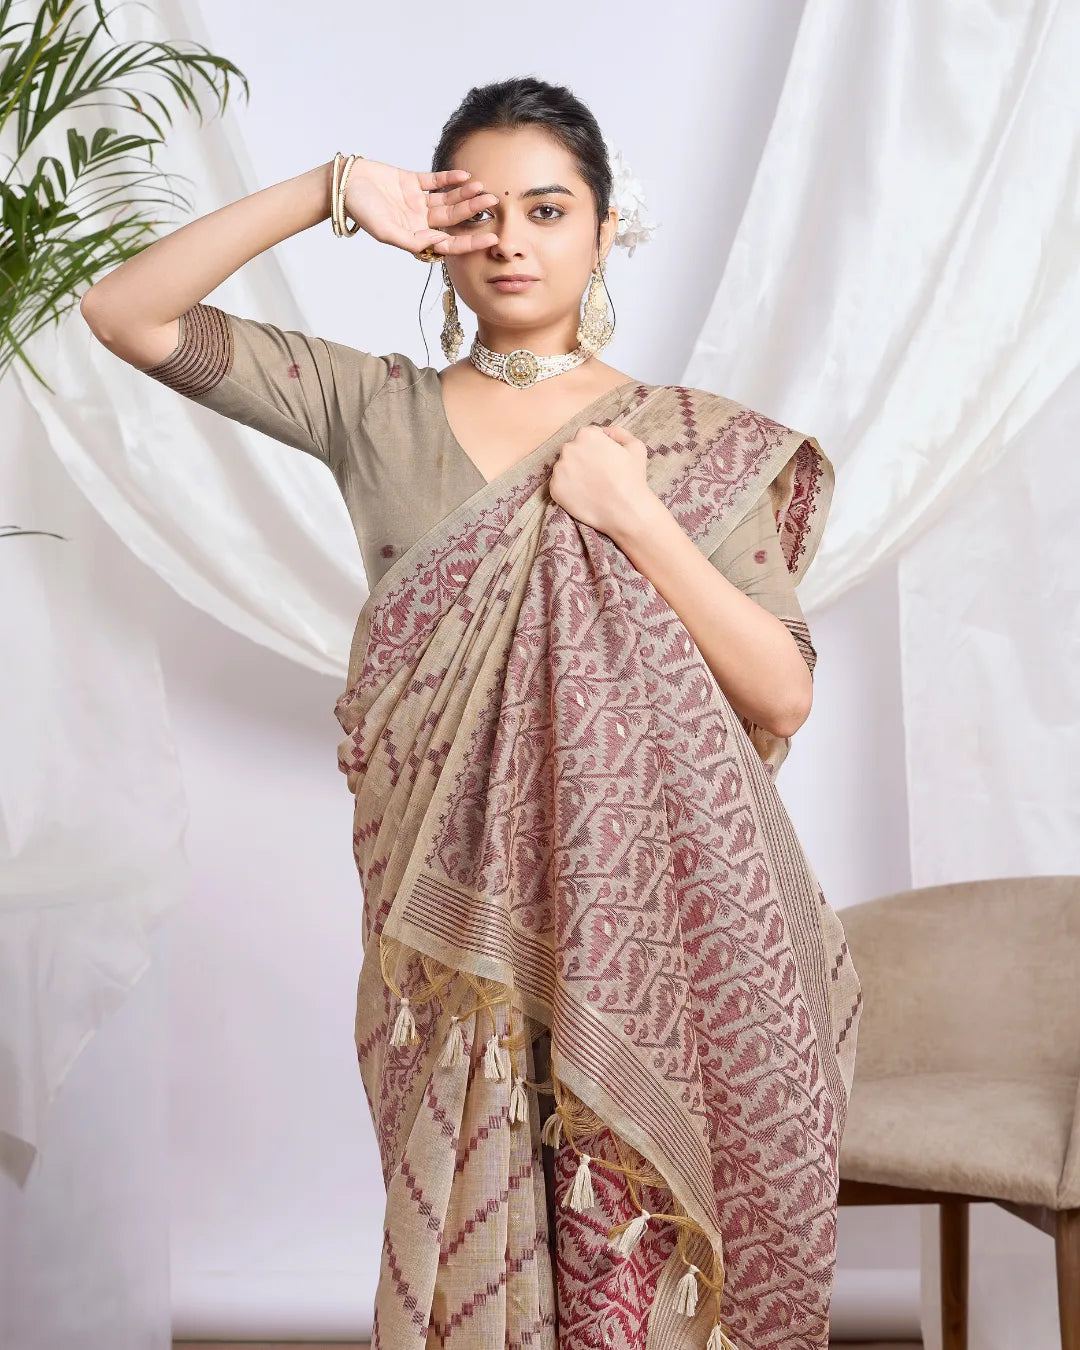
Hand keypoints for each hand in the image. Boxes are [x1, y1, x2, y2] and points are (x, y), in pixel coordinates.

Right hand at [342, 158, 499, 254]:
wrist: (343, 184)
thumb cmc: (360, 210)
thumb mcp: (385, 231)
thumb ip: (412, 240)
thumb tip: (439, 244)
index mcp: (414, 237)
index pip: (449, 243)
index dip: (471, 242)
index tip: (491, 237)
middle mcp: (418, 221)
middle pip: (452, 219)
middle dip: (473, 212)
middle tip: (493, 203)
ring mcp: (415, 201)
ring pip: (447, 200)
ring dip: (465, 194)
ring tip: (482, 188)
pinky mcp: (411, 182)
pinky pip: (435, 181)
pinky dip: (450, 179)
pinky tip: (465, 176)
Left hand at [548, 422, 655, 539]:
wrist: (625, 511)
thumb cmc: (632, 478)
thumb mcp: (636, 446)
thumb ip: (619, 432)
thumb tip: (606, 432)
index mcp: (587, 435)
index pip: (587, 436)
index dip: (598, 448)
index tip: (604, 461)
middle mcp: (569, 448)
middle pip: (574, 450)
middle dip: (584, 459)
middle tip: (598, 475)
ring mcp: (559, 469)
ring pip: (565, 467)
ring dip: (575, 473)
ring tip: (592, 486)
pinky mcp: (554, 488)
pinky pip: (559, 484)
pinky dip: (569, 489)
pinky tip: (584, 495)